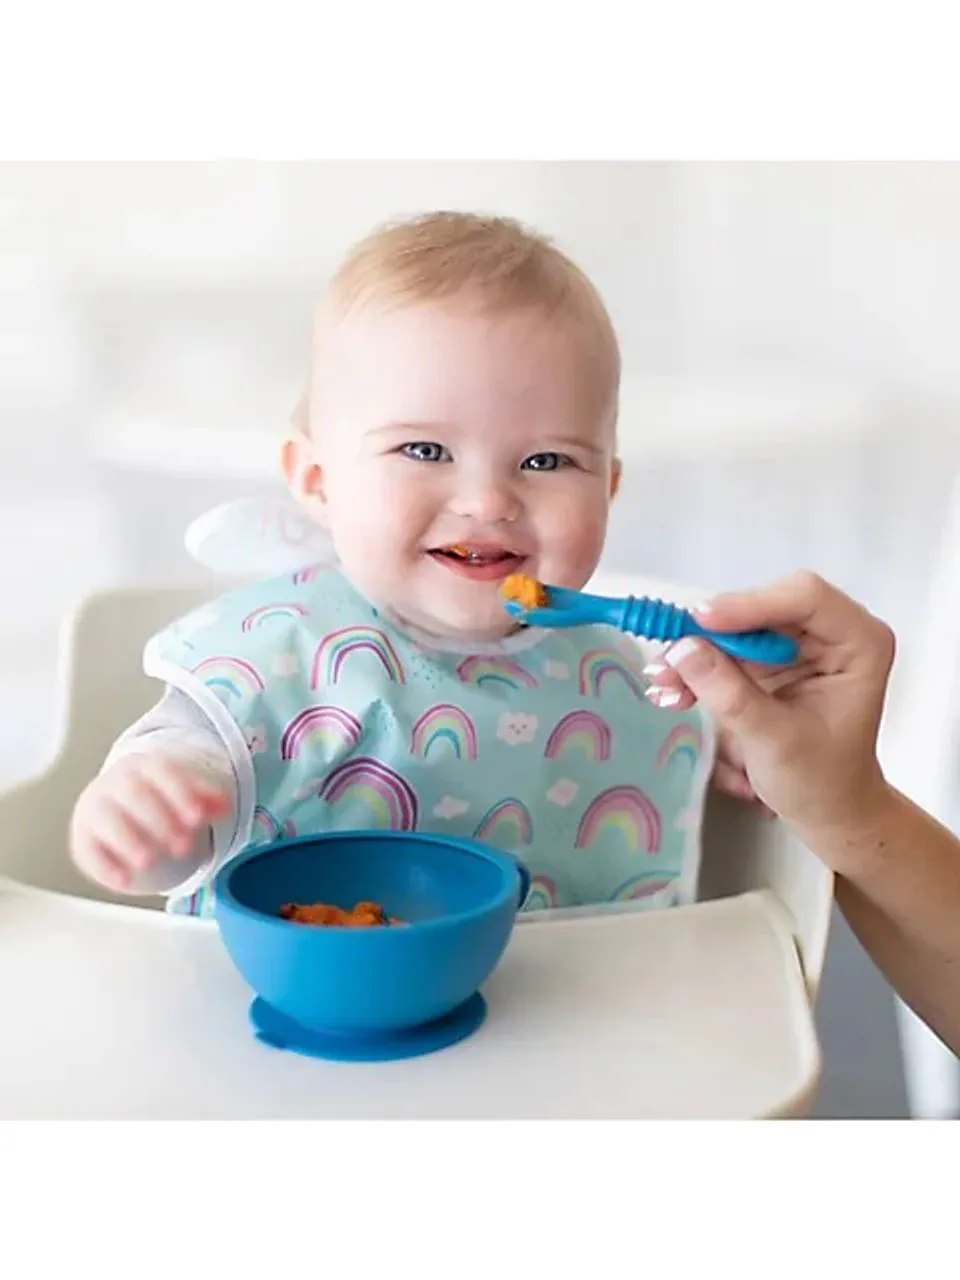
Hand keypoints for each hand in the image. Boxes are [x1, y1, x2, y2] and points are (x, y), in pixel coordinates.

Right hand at [70, 754, 229, 892]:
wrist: (114, 803)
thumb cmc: (157, 798)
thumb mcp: (182, 794)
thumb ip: (205, 800)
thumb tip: (224, 807)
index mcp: (144, 766)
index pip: (162, 773)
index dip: (181, 794)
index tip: (199, 818)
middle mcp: (115, 782)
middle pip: (135, 795)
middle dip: (161, 820)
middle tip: (185, 847)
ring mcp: (95, 808)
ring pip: (107, 819)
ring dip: (129, 840)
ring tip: (151, 862)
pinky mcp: (82, 837)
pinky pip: (87, 849)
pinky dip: (105, 866)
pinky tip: (125, 881)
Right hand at [642, 571, 894, 848]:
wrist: (826, 809)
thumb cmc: (821, 781)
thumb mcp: (775, 741)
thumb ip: (731, 694)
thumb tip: (682, 649)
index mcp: (858, 643)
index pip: (805, 599)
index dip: (751, 604)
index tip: (701, 622)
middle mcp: (829, 632)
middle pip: (763, 607)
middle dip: (713, 633)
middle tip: (671, 658)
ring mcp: (796, 644)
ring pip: (735, 626)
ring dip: (695, 652)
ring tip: (664, 686)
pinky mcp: (767, 659)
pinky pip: (723, 648)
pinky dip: (696, 667)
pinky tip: (673, 691)